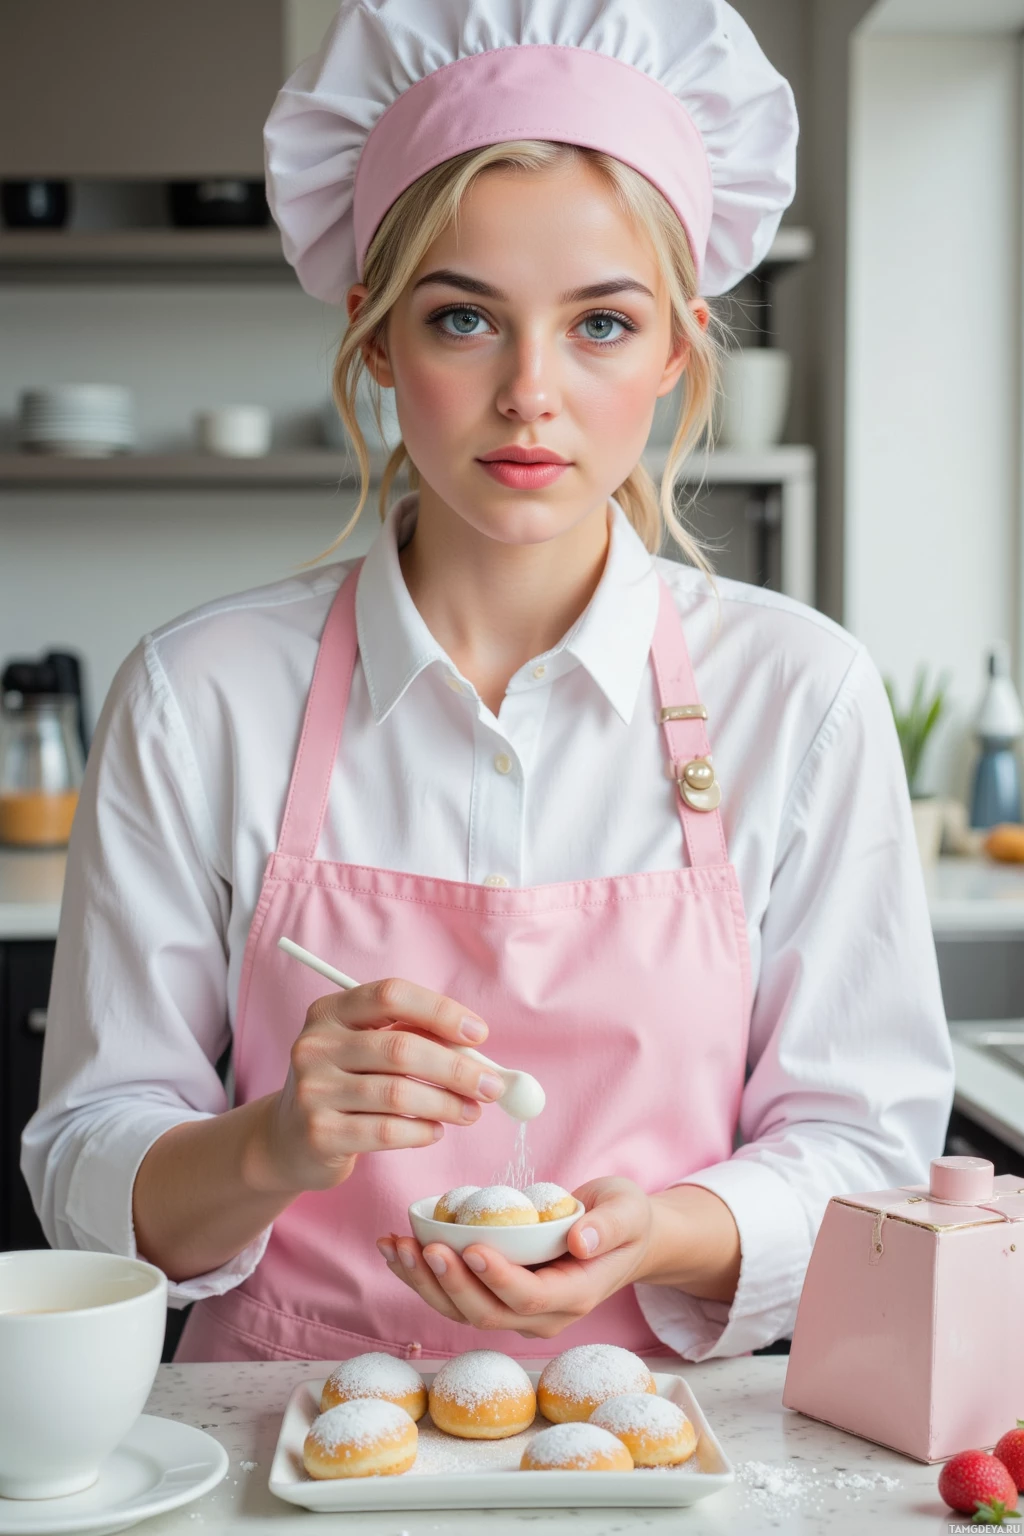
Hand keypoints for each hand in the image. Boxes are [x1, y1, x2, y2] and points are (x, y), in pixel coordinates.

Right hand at [246, 979, 504, 1195]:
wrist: (289, 1139)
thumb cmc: (346, 1086)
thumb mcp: (367, 1050)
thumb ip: (414, 1039)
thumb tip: (479, 1051)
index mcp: (330, 1011)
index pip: (391, 995)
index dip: (440, 1011)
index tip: (479, 1034)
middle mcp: (315, 1045)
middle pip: (401, 1047)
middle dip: (458, 1068)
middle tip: (493, 1087)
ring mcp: (313, 1091)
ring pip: (399, 1093)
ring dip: (448, 1104)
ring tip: (471, 1112)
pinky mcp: (319, 1134)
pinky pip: (387, 1131)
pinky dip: (422, 1131)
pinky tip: (435, 1131)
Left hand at [376, 1176, 653, 1338]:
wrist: (620, 1238)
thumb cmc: (624, 1219)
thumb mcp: (628, 1212)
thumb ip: (608, 1226)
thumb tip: (581, 1241)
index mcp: (575, 1295)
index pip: (530, 1297)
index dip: (498, 1278)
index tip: (470, 1247)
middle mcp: (542, 1315)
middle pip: (487, 1313)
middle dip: (450, 1283)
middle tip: (424, 1246)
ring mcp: (515, 1311)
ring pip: (461, 1311)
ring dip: (423, 1282)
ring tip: (396, 1246)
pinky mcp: (494, 1297)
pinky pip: (452, 1295)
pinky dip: (420, 1275)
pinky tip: (397, 1248)